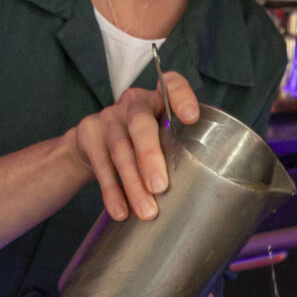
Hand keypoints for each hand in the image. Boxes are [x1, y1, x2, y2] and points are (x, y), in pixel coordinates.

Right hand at [71, 71, 198, 221]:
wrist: (93, 142)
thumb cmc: (143, 140)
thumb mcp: (163, 134)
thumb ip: (180, 148)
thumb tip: (208, 189)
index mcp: (158, 98)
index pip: (172, 85)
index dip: (181, 97)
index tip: (191, 117)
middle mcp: (133, 103)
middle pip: (140, 125)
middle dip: (149, 156)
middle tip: (160, 186)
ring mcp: (109, 117)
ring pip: (120, 150)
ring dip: (133, 183)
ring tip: (147, 211)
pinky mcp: (89, 135)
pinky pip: (101, 166)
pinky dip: (112, 191)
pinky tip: (122, 211)